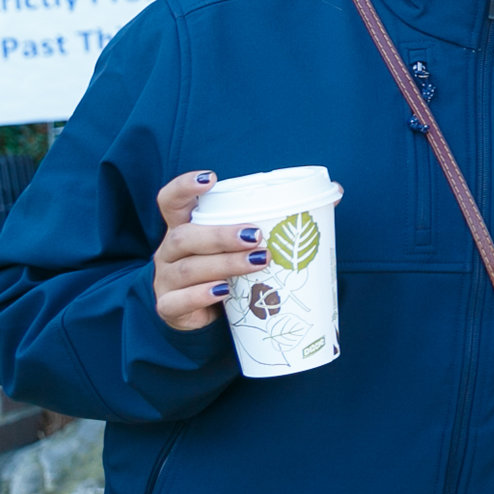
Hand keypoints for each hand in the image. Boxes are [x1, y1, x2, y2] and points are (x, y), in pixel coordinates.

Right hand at [151, 171, 270, 331]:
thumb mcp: (239, 245)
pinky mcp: (168, 307)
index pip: (171, 201)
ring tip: (258, 261)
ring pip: (188, 269)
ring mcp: (165, 280)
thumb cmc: (227, 269)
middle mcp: (169, 251)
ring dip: (225, 264)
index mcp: (183, 228)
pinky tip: (224, 291)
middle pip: (184, 237)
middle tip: (255, 235)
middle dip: (221, 235)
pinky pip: (178, 301)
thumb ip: (267, 224)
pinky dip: (201, 295)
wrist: (206, 314)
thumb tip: (328, 199)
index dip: (184, 187)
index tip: (210, 179)